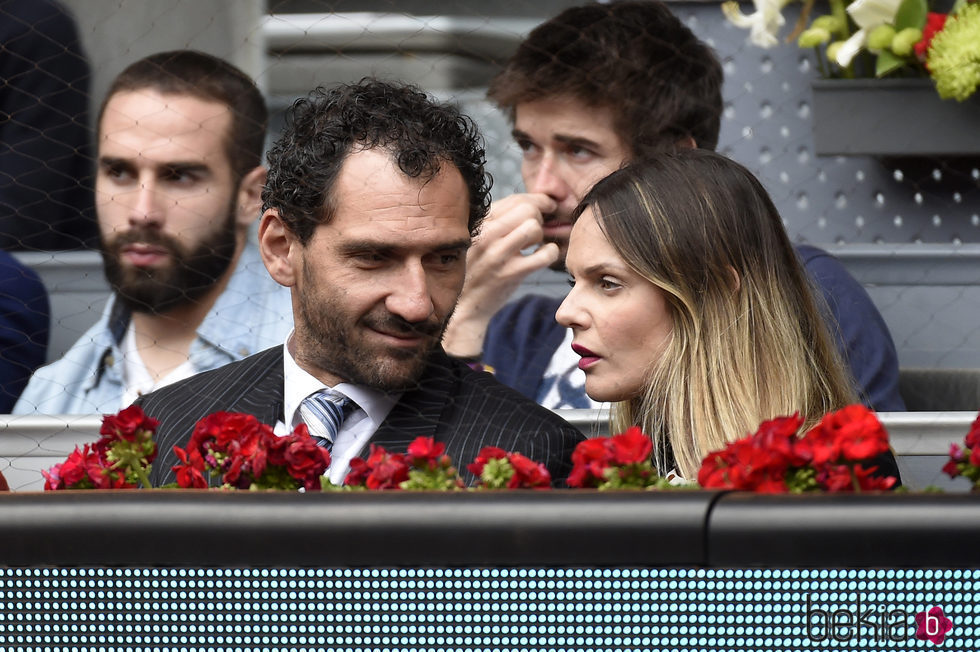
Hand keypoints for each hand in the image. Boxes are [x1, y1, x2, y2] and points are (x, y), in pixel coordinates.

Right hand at [442, 193, 559, 356]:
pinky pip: (544, 254)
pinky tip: (542, 257)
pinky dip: (551, 253)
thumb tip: (535, 203)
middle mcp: (485, 235)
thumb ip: (499, 221)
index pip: (515, 199)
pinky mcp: (510, 274)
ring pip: (534, 227)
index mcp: (479, 223)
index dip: (537, 202)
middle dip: (540, 218)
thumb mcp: (479, 240)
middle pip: (527, 208)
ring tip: (534, 246)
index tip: (546, 208)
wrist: (463, 307)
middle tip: (537, 232)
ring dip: (542, 236)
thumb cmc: (476, 270)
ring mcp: (497, 254)